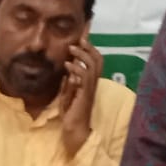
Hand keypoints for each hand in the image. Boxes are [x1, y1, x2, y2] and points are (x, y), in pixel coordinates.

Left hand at [57, 41, 102, 156]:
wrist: (74, 130)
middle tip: (79, 38)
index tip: (83, 35)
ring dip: (82, 55)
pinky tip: (68, 65)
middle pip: (98, 60)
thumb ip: (69, 84)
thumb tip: (67, 73)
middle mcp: (93, 83)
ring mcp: (90, 88)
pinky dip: (76, 69)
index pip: (94, 61)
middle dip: (90, 47)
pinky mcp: (86, 94)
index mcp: (90, 82)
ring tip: (72, 48)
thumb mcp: (68, 96)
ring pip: (93, 66)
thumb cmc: (71, 115)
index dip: (91, 48)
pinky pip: (85, 78)